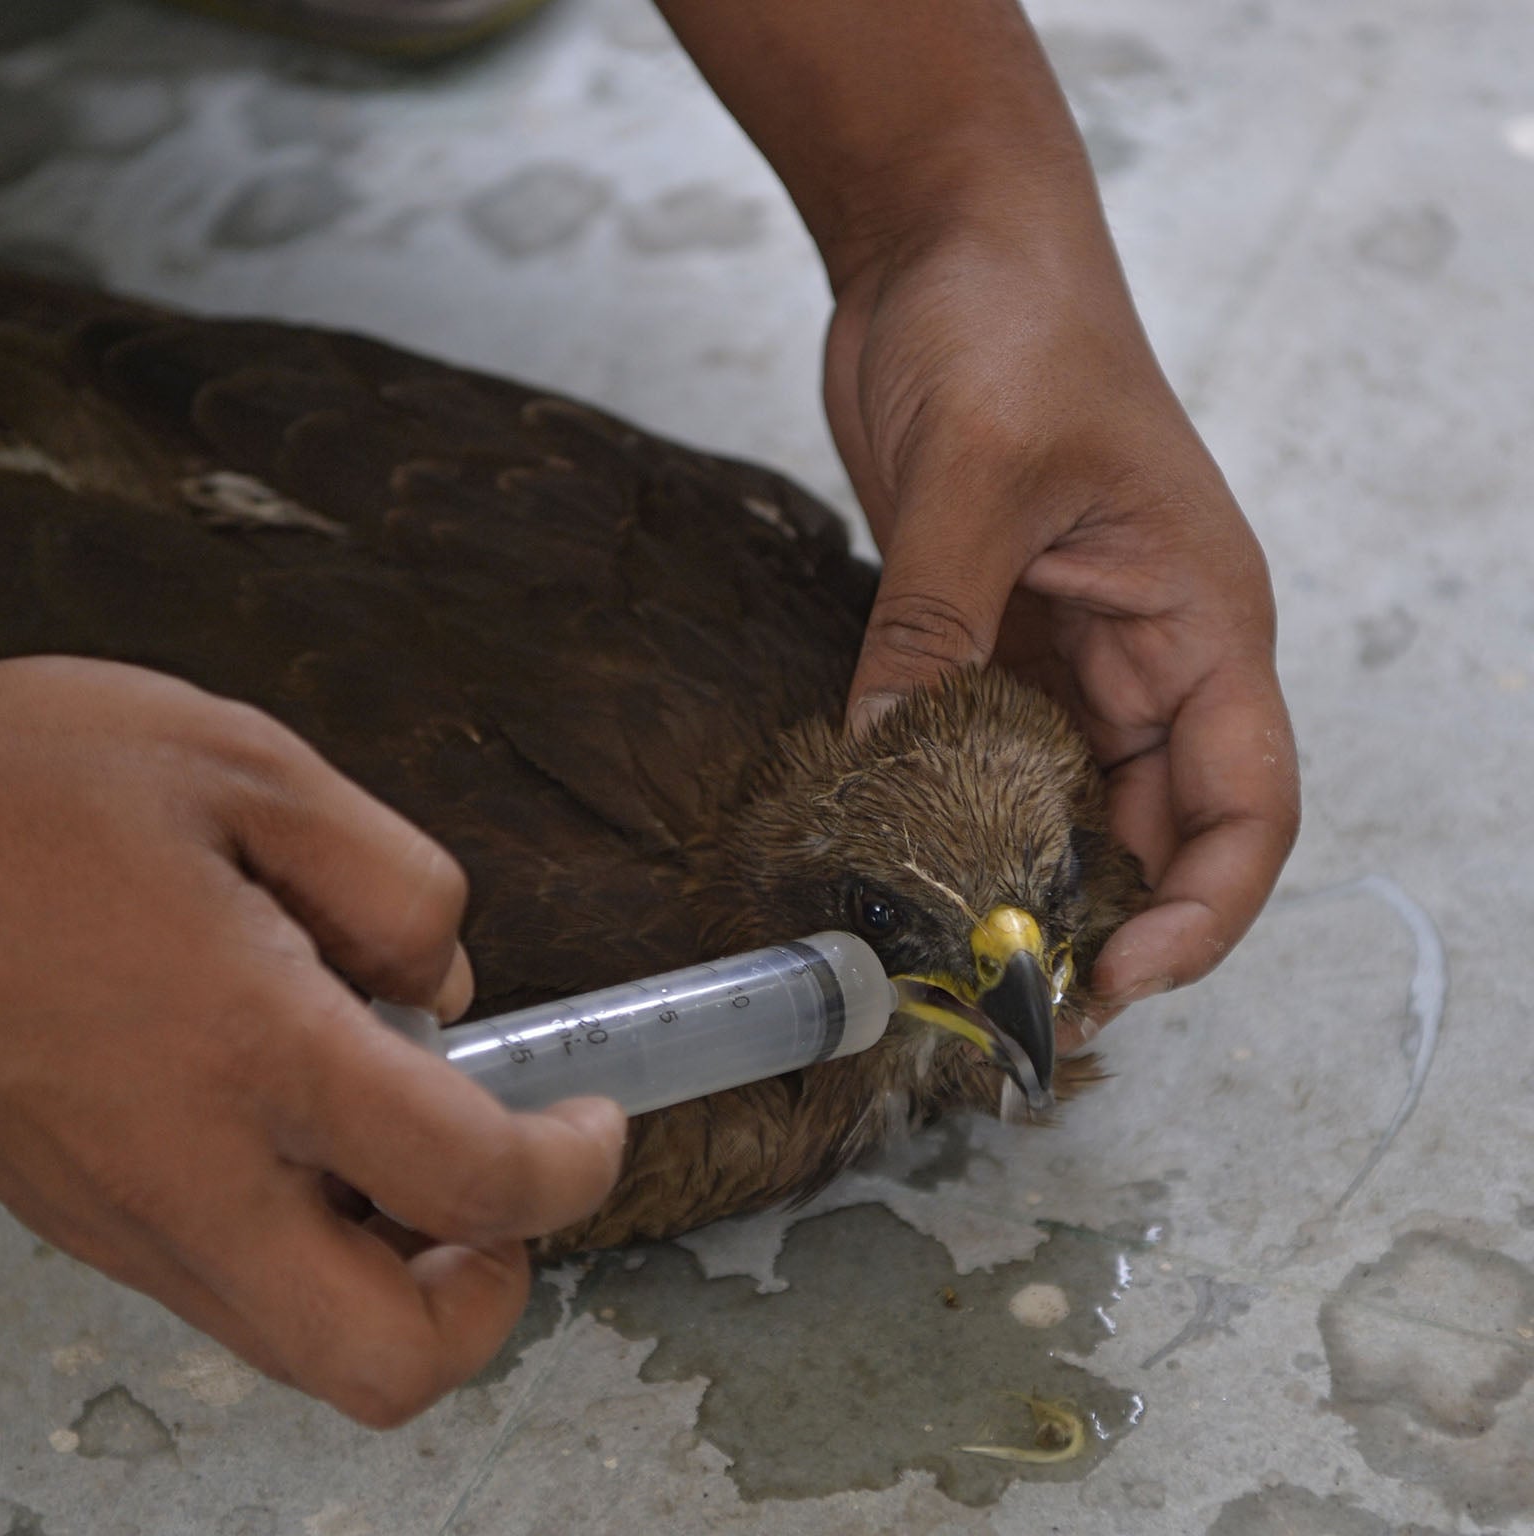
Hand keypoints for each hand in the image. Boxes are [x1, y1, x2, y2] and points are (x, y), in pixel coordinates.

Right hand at [0, 653, 624, 1425]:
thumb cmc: (5, 781)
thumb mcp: (245, 762)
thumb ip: (388, 879)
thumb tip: (439, 985)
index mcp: (249, 1048)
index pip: (472, 1181)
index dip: (572, 1167)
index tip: (591, 1127)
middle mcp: (178, 1171)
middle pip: (381, 1364)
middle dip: (482, 1305)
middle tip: (493, 1197)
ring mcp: (104, 1214)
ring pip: (286, 1340)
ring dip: (377, 1274)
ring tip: (374, 1128)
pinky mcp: (52, 1212)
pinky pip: (204, 1280)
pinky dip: (280, 1235)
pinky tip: (262, 1105)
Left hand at [826, 222, 1299, 1021]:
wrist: (943, 245)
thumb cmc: (1010, 324)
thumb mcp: (972, 479)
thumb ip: (931, 627)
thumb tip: (884, 762)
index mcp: (1202, 617)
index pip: (1246, 803)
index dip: (1203, 909)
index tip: (1119, 976)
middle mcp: (1151, 650)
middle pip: (1157, 826)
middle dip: (1101, 919)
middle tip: (1009, 995)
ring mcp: (1070, 646)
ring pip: (1069, 800)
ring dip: (1024, 874)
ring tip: (953, 947)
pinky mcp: (991, 631)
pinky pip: (990, 748)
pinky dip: (958, 806)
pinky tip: (906, 854)